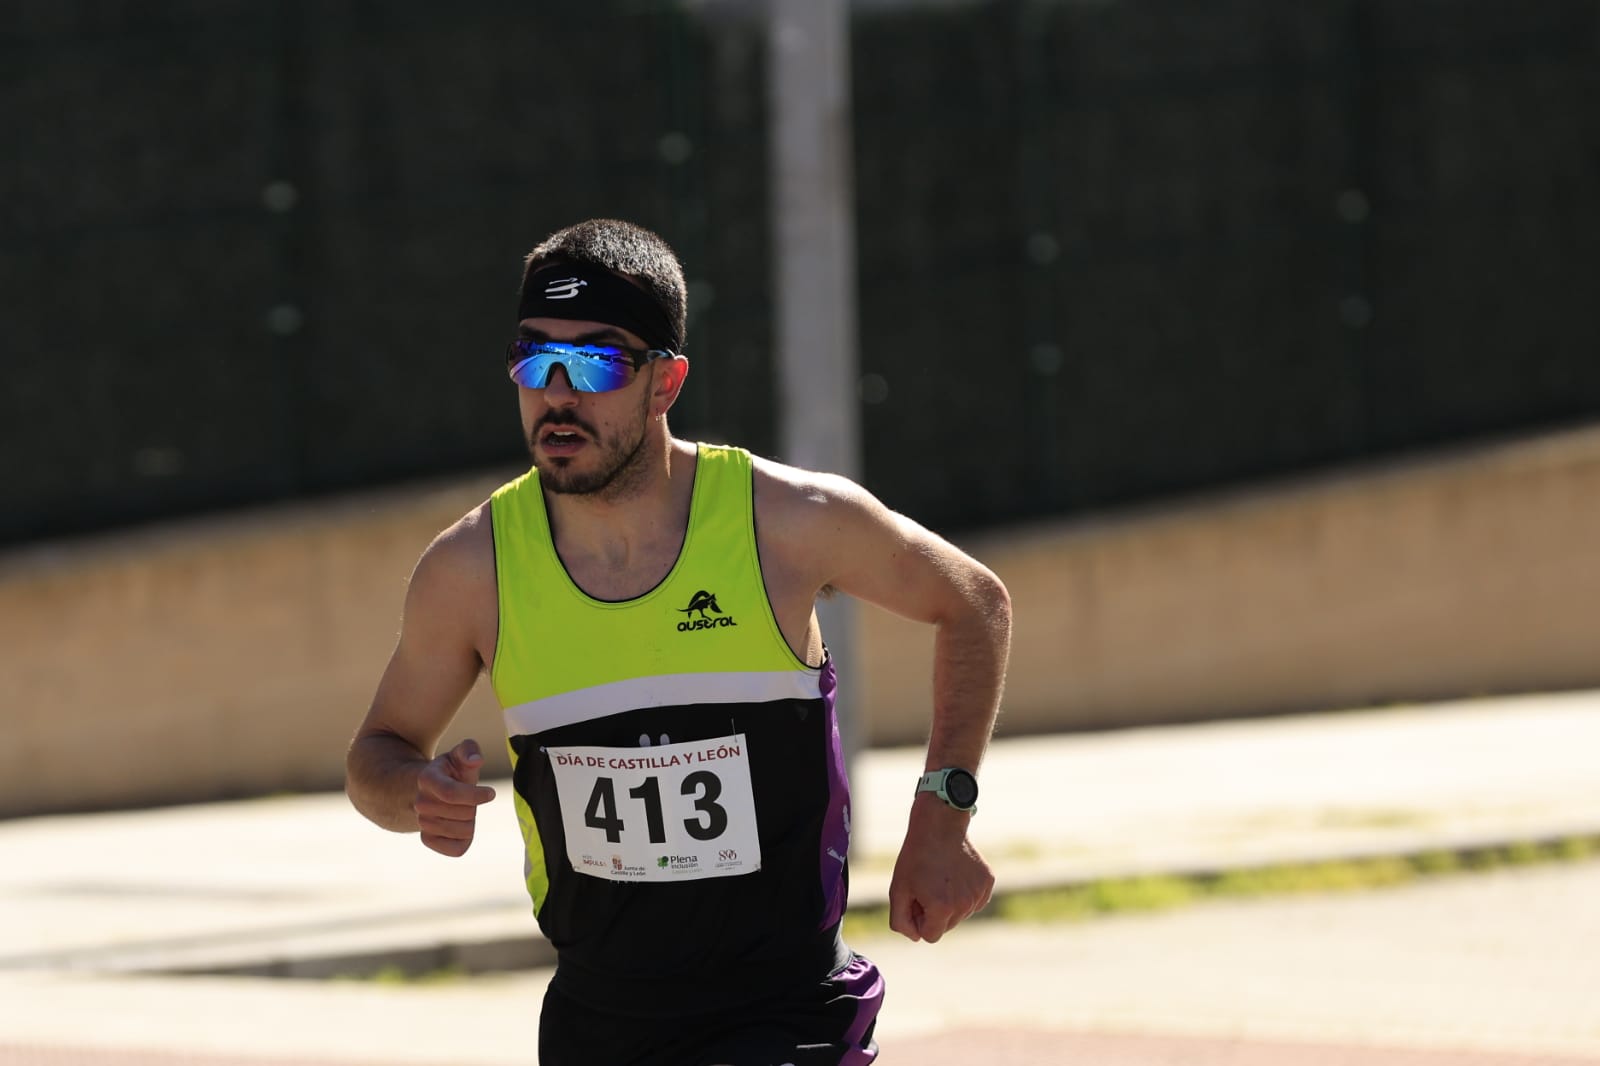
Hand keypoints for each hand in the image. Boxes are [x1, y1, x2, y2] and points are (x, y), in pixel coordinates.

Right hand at [414, 739, 496, 856]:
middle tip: (468, 800)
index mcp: (427, 778)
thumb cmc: (453, 771)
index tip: (491, 792)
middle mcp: (420, 802)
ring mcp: (422, 823)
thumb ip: (469, 750)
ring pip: (463, 832)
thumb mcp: (460, 755)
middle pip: (464, 813)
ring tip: (462, 811)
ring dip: (470, 822)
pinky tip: (459, 826)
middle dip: (474, 806)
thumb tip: (475, 760)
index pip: (451, 793)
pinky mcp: (428, 840)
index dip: (475, 795)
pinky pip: (456, 849)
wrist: (434, 792)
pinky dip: (465, 840)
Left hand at [887, 798, 994, 942]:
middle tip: (926, 885)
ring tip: (940, 877)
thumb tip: (917, 937)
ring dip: (950, 903)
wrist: (939, 825)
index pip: (930, 936)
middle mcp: (964, 905)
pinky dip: (964, 893)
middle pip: (946, 926)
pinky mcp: (988, 883)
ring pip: (961, 914)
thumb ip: (901, 921)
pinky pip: (974, 901)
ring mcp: (979, 893)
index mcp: (941, 908)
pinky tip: (955, 874)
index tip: (916, 898)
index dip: (919, 918)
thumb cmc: (916, 858)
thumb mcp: (898, 889)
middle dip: (934, 912)